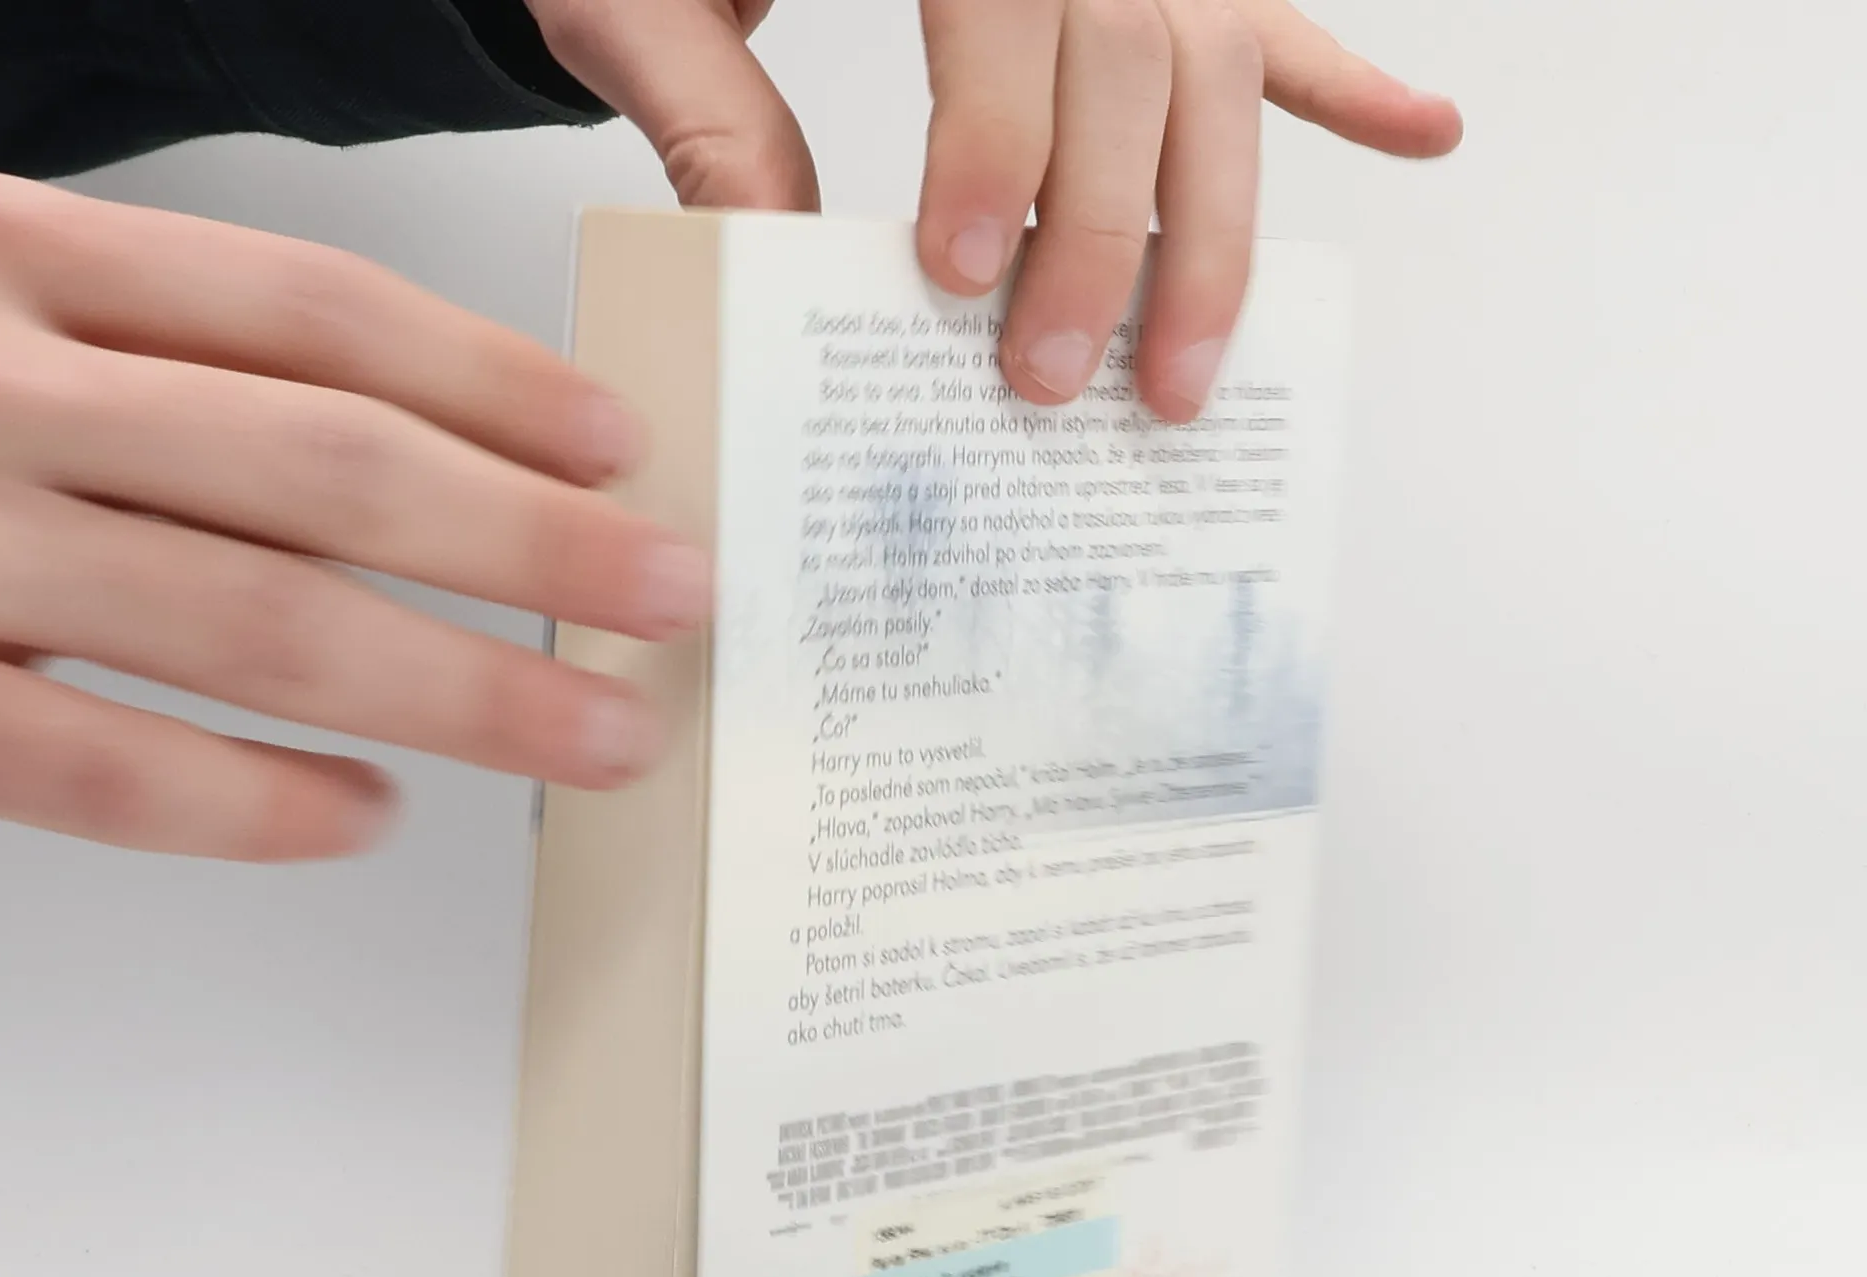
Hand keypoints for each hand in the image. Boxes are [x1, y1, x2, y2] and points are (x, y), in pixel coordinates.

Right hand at [0, 163, 707, 860]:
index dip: (490, 383)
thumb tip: (352, 450)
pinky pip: (103, 772)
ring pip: (258, 621)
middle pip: (329, 464)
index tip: (616, 446)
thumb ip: (104, 348)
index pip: (306, 310)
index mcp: (6, 256)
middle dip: (533, 544)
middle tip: (672, 598)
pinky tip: (368, 810)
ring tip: (595, 730)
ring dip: (463, 689)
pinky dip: (256, 800)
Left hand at [526, 0, 1460, 419]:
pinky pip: (1272, 22)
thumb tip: (785, 262)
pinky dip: (1343, 84)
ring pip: (1212, 71)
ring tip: (1188, 374)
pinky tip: (1425, 133)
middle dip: (1104, 237)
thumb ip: (708, 110)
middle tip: (1060, 382)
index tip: (961, 275)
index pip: (1001, 16)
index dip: (996, 145)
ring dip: (1212, 232)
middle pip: (1132, 63)